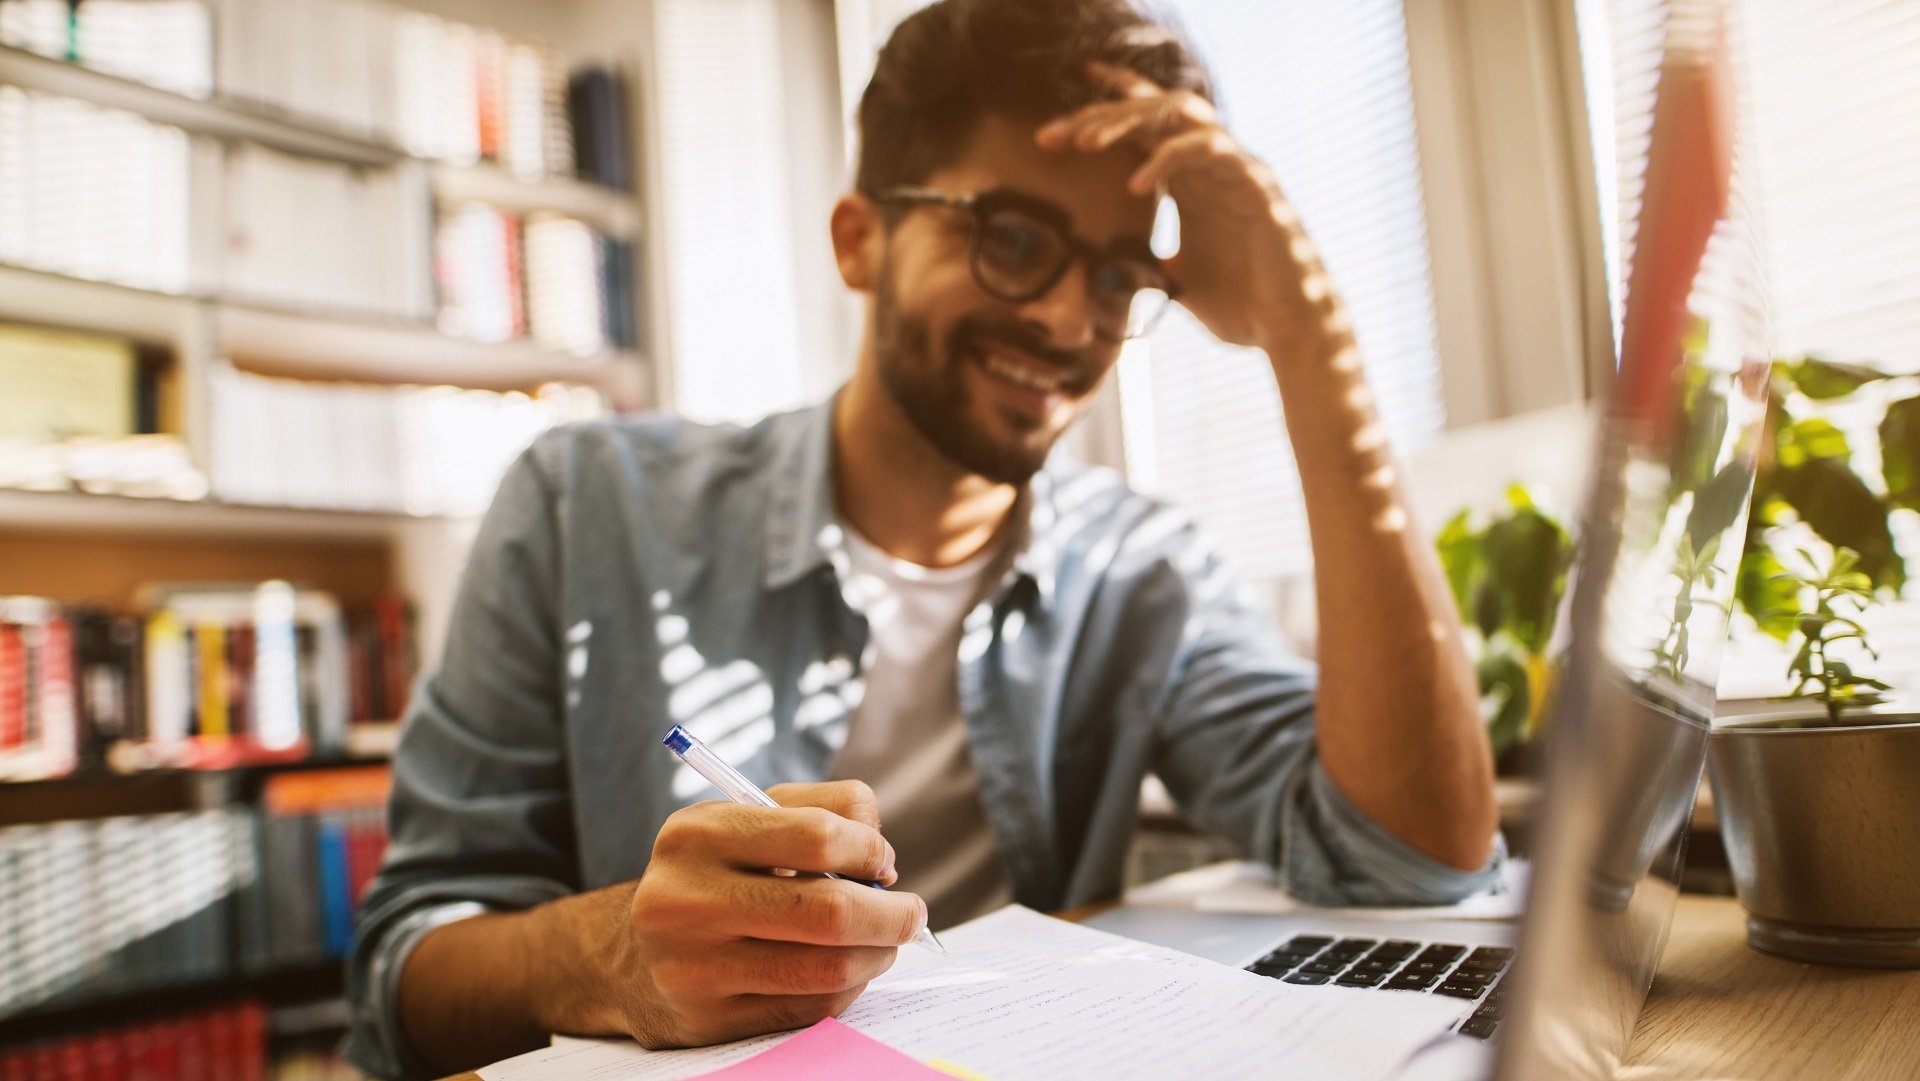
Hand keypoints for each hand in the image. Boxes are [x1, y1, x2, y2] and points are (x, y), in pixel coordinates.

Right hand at [596, 781, 925, 1047]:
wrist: (628, 956)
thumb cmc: (709, 876)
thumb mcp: (744, 819)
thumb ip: (822, 810)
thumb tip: (882, 861)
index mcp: (698, 834)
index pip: (817, 836)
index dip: (871, 850)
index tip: (884, 862)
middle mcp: (686, 900)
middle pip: (829, 912)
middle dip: (891, 914)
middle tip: (911, 914)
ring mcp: (693, 967)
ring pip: (826, 969)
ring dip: (876, 955)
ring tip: (882, 942)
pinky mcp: (708, 1019)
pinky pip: (808, 1007)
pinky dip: (845, 988)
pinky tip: (843, 970)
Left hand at [1034, 62, 1336, 353]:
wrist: (1288, 330)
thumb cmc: (1243, 308)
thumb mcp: (1179, 285)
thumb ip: (1150, 270)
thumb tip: (1115, 277)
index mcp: (1189, 183)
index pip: (1141, 131)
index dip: (1098, 118)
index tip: (1047, 131)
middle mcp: (1211, 166)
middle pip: (1153, 111)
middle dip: (1099, 113)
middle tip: (1050, 133)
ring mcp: (1236, 169)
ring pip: (1181, 113)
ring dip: (1130, 120)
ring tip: (1087, 141)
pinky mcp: (1256, 184)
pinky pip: (1210, 149)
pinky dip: (1170, 158)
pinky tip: (1137, 183)